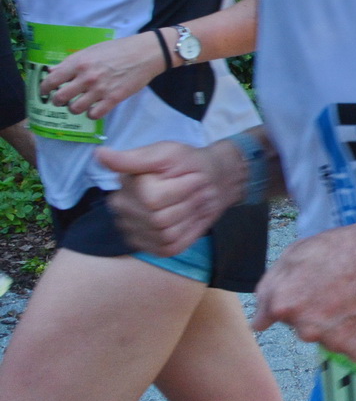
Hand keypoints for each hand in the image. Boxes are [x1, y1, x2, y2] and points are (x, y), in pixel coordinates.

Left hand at [44, 32, 163, 119]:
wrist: (146, 53)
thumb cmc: (118, 49)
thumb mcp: (92, 50)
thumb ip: (72, 61)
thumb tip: (53, 71)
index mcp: (79, 63)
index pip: (51, 80)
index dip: (45, 88)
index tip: (47, 91)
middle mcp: (87, 77)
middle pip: (60, 98)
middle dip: (58, 101)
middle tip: (62, 100)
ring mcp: (100, 89)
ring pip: (75, 109)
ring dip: (74, 108)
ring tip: (79, 104)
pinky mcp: (113, 98)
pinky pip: (94, 115)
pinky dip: (92, 113)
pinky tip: (95, 108)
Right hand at [99, 141, 241, 255]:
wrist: (211, 181)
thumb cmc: (188, 164)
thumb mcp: (167, 153)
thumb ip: (133, 158)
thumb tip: (99, 154)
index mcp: (125, 186)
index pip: (152, 200)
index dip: (181, 188)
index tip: (192, 176)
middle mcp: (123, 211)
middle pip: (160, 220)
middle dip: (187, 203)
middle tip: (195, 189)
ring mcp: (135, 232)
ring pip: (167, 235)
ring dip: (189, 217)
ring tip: (193, 201)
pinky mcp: (152, 247)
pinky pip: (172, 247)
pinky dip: (188, 233)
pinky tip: (189, 217)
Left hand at [253, 210, 355, 362]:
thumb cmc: (346, 247)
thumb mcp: (297, 252)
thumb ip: (268, 288)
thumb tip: (258, 323)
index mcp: (286, 306)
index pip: (272, 319)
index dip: (293, 300)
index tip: (312, 289)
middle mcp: (307, 331)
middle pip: (304, 330)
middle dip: (317, 314)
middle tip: (339, 289)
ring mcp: (336, 344)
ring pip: (332, 340)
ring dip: (342, 325)